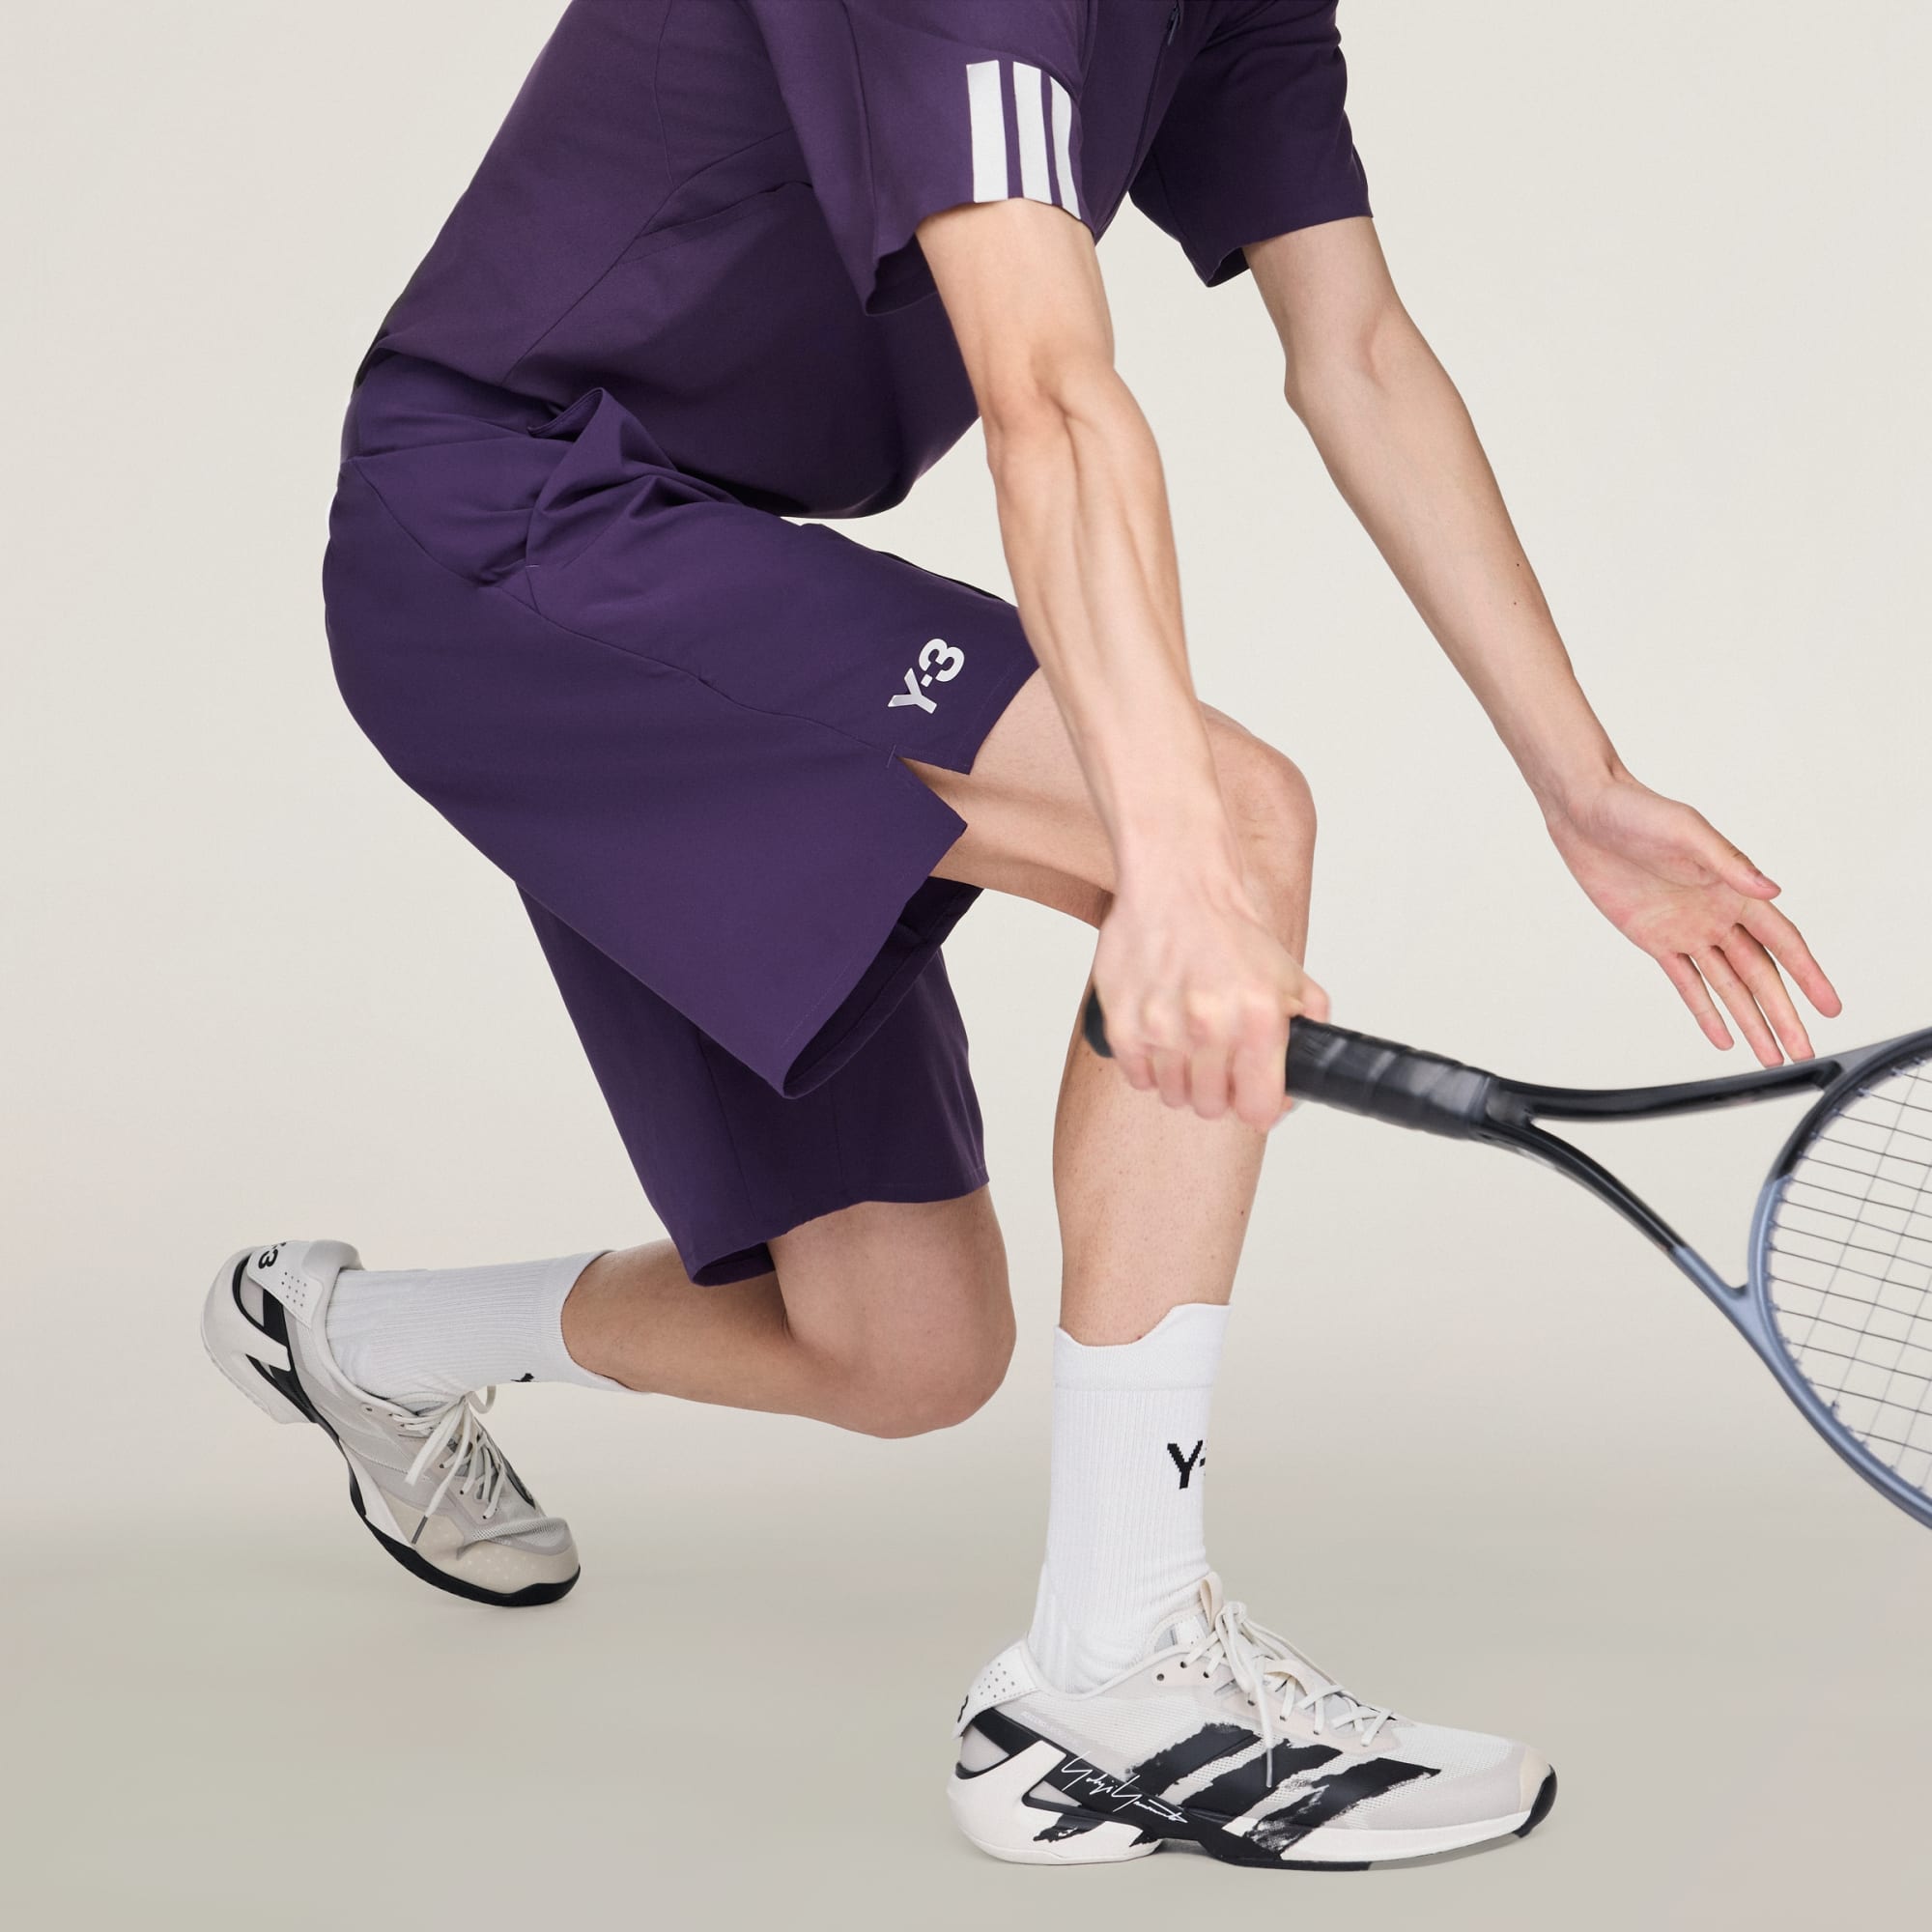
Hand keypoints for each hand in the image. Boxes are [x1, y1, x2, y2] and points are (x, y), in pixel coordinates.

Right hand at [1091, 867, 1327, 1128]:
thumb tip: (1310, 1069)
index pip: (1257, 1110)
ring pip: (1173, 1095)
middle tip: (1214, 1062)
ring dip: (1180, 1078)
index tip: (1249, 1096)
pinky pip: (1137, 1077)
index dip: (1256, 1107)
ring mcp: (1163, 1028)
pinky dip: (1147, 1066)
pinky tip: (1159, 1037)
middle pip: (1210, 1107)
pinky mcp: (1124, 1023)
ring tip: (1185, 1044)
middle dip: (1216, 1091)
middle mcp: (1211, 1027)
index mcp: (1259, 1020)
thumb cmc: (1228, 928)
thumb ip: (1308, 1023)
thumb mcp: (1288, 974)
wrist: (1178, 884)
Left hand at [1547, 775, 1840, 1063]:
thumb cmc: (1638, 811)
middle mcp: (1718, 915)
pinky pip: (1686, 983)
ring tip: (1770, 1055)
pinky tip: (1723, 1036)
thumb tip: (1771, 890)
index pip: (1783, 942)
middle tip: (1802, 1050)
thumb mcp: (1687, 833)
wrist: (1586, 815)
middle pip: (1760, 974)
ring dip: (1750, 1019)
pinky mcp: (1654, 940)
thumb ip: (1730, 865)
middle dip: (1782, 1013)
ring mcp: (1687, 931)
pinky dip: (1705, 1011)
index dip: (1808, 975)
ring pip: (1728, 986)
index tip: (1830, 1006)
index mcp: (1735, 890)